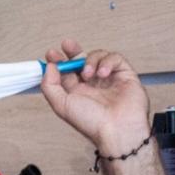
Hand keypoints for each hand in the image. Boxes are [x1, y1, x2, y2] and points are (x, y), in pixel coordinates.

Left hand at [40, 39, 150, 153]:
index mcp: (76, 92)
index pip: (66, 71)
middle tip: (67, 45)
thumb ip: (50, 86)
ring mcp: (108, 79)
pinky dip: (107, 62)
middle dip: (73, 51)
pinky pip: (115, 58)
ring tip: (89, 74)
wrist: (117, 129)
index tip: (52, 54)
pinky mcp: (124, 75)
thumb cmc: (91, 122)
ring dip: (90, 60)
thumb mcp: (61, 105)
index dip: (59, 61)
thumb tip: (49, 66)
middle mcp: (92, 85)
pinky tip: (103, 73)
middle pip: (81, 60)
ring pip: (98, 57)